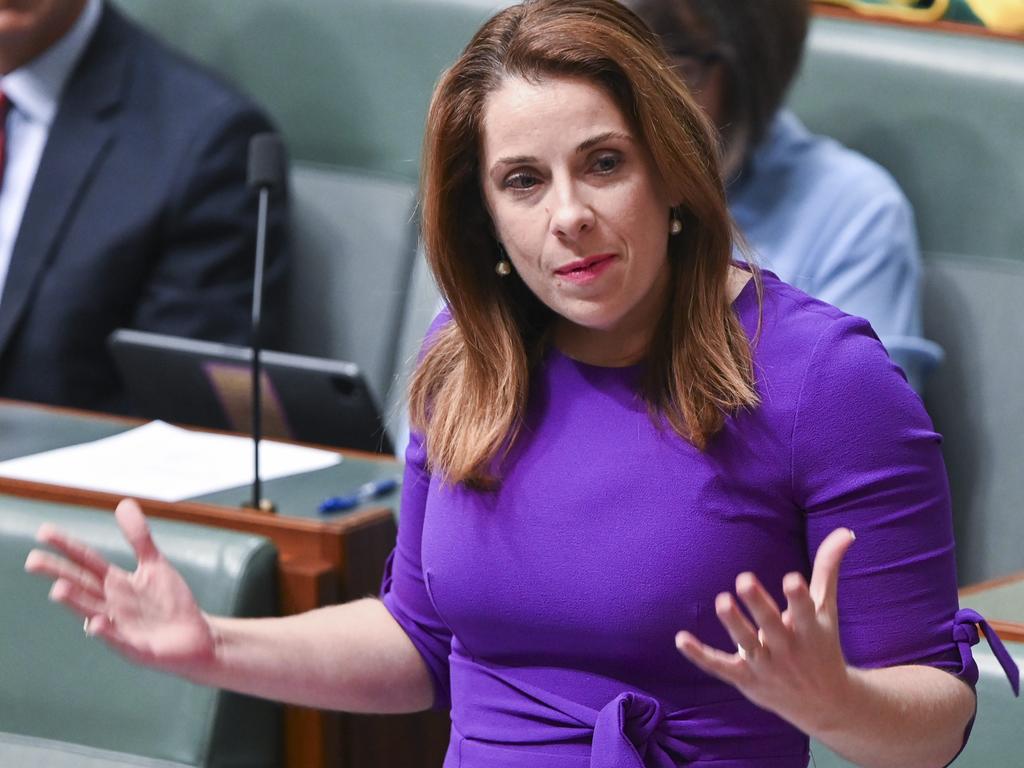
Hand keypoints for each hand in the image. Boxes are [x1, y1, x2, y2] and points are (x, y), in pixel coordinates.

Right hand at [24, 499, 215, 673]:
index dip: (67, 546)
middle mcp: (112, 604)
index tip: (43, 531)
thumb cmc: (169, 602)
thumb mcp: (154, 564)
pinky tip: (97, 624)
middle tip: (32, 560)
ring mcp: (121, 626)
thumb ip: (138, 537)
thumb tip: (123, 503)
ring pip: (93, 612)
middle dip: (58, 574)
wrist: (195, 636)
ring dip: (76, 602)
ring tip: (58, 589)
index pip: (86, 561)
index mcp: (115, 583)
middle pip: (81, 585)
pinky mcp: (137, 647)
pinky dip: (108, 632)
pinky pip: (120, 639)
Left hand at [674, 527, 855, 731]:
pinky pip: (720, 666)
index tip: (792, 579)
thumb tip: (845, 532)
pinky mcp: (745, 678)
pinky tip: (681, 639)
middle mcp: (787, 647)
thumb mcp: (826, 610)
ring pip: (746, 643)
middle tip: (744, 579)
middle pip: (770, 624)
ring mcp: (765, 664)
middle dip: (758, 604)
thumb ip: (828, 570)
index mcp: (809, 629)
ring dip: (733, 623)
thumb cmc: (821, 646)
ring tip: (722, 601)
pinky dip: (700, 655)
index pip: (804, 610)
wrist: (825, 704)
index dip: (798, 597)